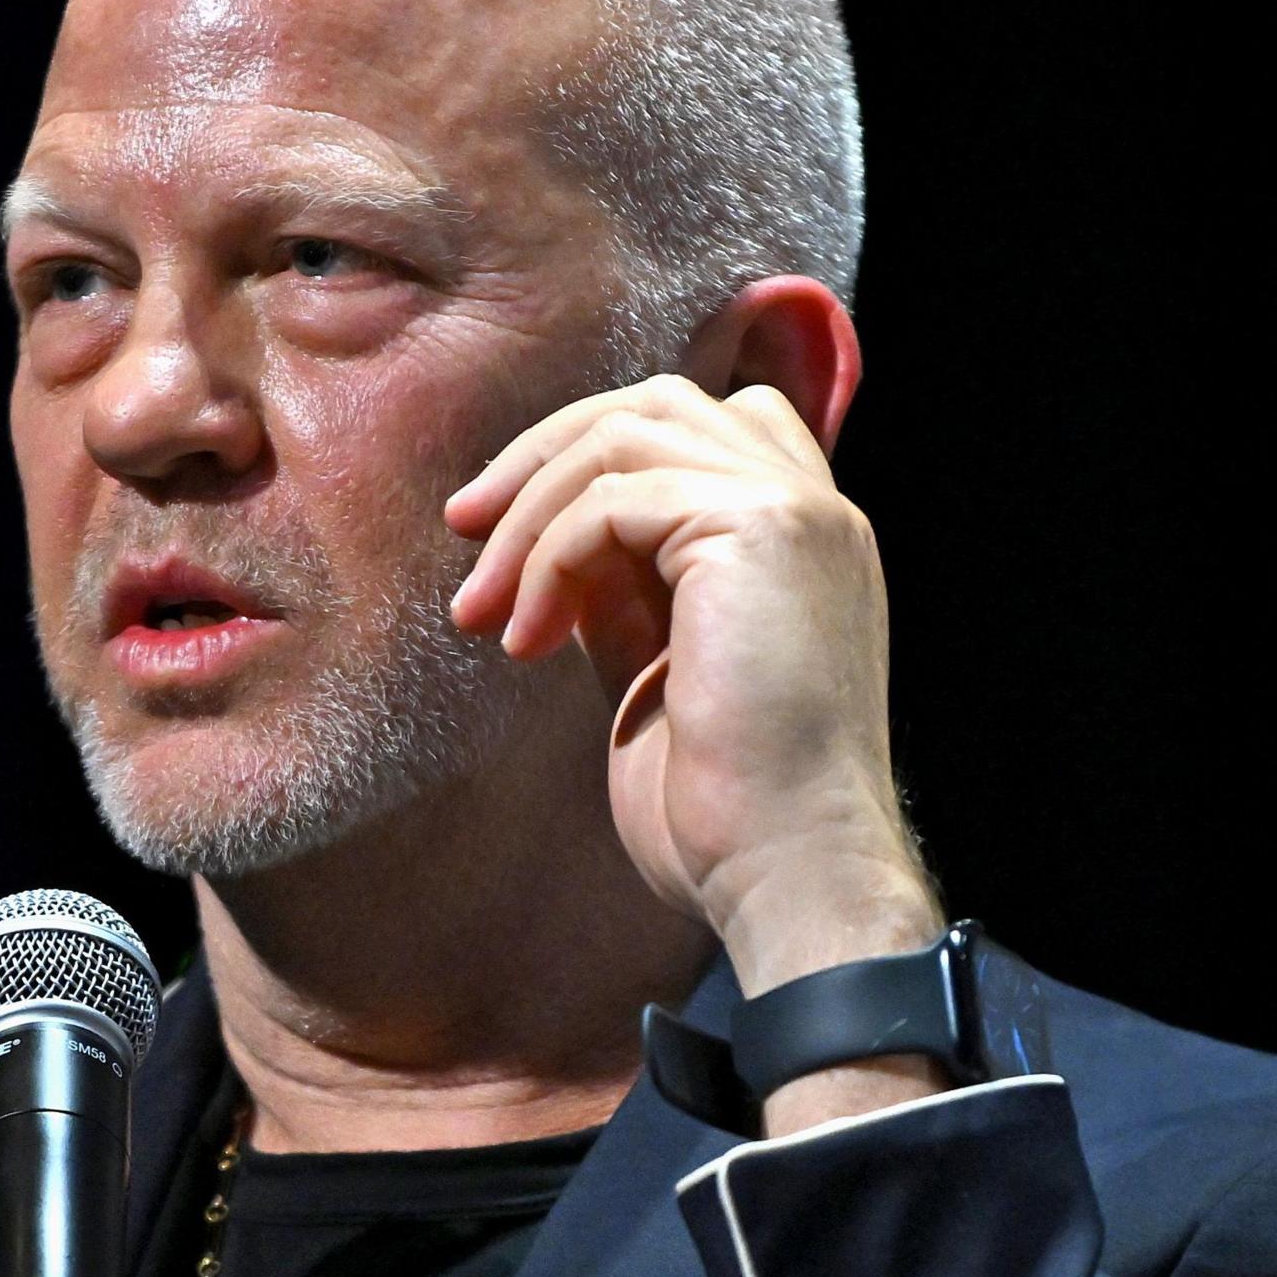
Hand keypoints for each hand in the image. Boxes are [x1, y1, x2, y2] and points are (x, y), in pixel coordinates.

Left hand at [446, 372, 938, 998]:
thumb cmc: (727, 809)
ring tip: (481, 610)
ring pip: (624, 436)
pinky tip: (524, 641)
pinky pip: (614, 498)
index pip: (696, 428)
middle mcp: (812, 508)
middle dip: (543, 455)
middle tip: (463, 528)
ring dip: (529, 514)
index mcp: (800, 540)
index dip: (595, 455)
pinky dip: (549, 558)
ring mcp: (795, 510)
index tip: (507, 534)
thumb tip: (551, 554)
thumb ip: (623, 597)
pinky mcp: (760, 528)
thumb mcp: (656, 674)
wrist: (789, 872)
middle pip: (653, 404)